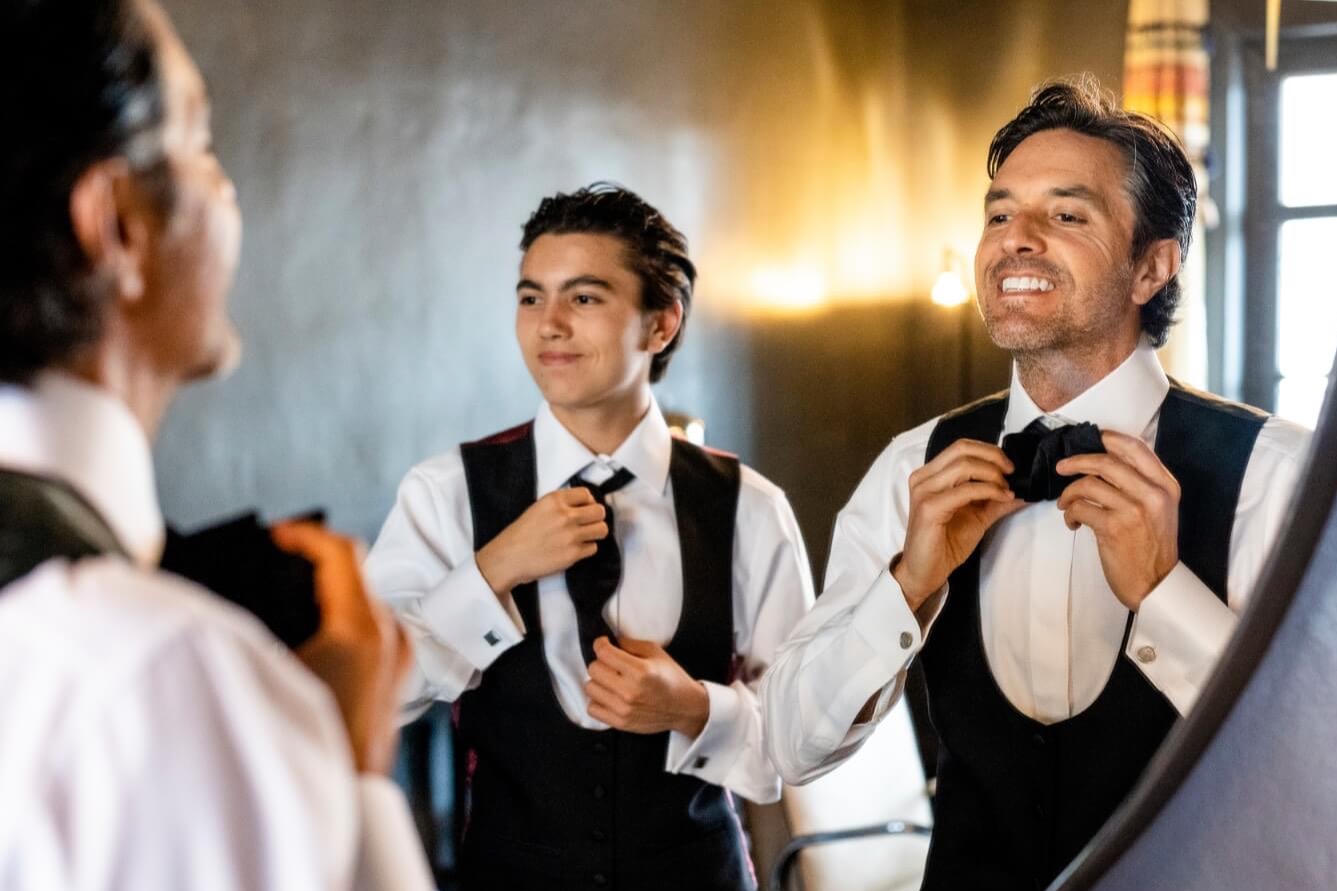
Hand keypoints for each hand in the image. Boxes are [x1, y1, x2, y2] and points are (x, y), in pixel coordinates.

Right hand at [272, 522, 410, 775]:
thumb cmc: (309, 743)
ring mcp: (398, 655)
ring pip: (362, 598)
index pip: (341, 552)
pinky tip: (309, 626)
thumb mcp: (269, 673)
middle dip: (311, 560)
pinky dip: (340, 612)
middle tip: (274, 557)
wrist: (345, 800)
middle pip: (353, 571)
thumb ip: (254, 629)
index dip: (304, 534)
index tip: (277, 535)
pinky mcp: (397, 675)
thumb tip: (229, 600)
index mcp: (363, 627)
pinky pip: (370, 625)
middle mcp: (390, 635)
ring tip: (285, 587)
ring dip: (326, 587)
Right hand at [475, 488, 607, 594]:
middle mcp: (565, 515)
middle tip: (589, 523)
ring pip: (601, 529)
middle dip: (596, 517)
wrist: (509, 558)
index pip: (586, 493)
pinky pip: (593, 548)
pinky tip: (575, 548)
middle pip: (599, 511)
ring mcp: (571, 535)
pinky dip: (586, 549)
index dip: (588, 502)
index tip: (584, 508)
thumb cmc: (520, 534)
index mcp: (555, 500)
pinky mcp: (573, 554)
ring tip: (585, 536)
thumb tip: (584, 505)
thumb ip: (560, 504)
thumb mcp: (538, 508)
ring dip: (595, 533)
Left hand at [584, 636, 709, 736]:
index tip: (604, 644)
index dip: (600, 644)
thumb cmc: (671, 678)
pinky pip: (592, 708)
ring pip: (590, 688)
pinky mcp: (620, 722)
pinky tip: (609, 695)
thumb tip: (611, 641)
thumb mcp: (656, 653)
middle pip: (594, 669)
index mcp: (640, 671)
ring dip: (598, 681)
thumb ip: (631, 644)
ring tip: (611, 680)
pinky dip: (598, 700)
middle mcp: (629, 691)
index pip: (604, 653)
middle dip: (601, 662)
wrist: (684, 707)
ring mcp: (623, 709)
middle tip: (611, 664)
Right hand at [893, 439, 1025, 609]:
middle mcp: (923, 478)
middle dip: (993, 458)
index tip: (1010, 467)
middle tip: (1012, 473)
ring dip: (992, 475)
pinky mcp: (929, 508)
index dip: (989, 451)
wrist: (925, 572)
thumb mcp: (977, 517)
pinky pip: (965, 490)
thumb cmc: (945, 544)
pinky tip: (1002, 498)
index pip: (961, 447)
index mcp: (930, 475)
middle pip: (962, 449)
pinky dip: (989, 491)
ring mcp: (923, 491)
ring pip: (964, 465)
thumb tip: (1023, 489)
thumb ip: (996, 500)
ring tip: (1006, 489)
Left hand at [1055, 430, 1180, 609]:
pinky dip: (1069, 513)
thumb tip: (1107, 460)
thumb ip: (1142, 484)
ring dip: (1068, 493)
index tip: (1091, 437)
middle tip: (1061, 467)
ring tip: (1065, 504)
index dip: (1109, 438)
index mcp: (1166, 485)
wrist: (1155, 584)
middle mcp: (1152, 494)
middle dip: (1077, 461)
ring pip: (1088, 484)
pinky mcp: (1113, 527)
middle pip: (1106, 461)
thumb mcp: (1160, 510)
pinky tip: (1073, 522)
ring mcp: (1133, 509)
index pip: (1136, 448)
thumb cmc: (1152, 547)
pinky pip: (1080, 508)